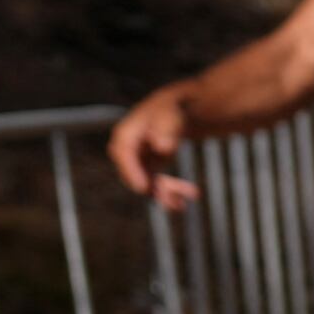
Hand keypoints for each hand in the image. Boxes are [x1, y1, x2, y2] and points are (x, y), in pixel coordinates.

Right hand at [108, 88, 200, 211]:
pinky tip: (191, 196)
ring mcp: (139, 158)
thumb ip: (168, 129)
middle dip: (152, 188)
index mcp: (128, 131)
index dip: (131, 171)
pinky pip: (156, 183)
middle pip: (133, 172)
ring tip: (181, 205)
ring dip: (164, 194)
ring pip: (146, 182)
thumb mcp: (175, 115)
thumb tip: (162, 148)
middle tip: (172, 202)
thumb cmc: (177, 108)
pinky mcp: (150, 165)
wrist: (184, 108)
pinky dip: (171, 191)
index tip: (143, 188)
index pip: (123, 152)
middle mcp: (129, 147)